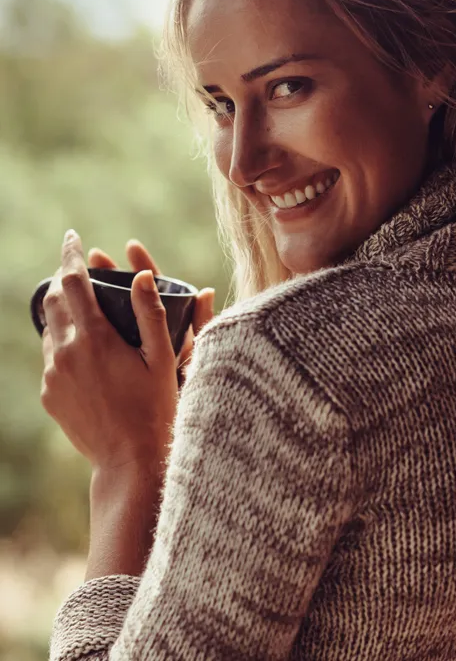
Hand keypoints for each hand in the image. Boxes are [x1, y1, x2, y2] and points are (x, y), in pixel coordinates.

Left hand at [40, 230, 213, 472]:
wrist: (129, 461)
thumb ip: (151, 312)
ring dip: (64, 312)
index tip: (73, 236)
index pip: (73, 281)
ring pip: (50, 328)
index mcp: (94, 337)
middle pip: (54, 299)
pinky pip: (52, 357)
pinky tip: (87, 352)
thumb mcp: (162, 357)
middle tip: (80, 269)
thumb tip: (142, 275)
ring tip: (87, 311)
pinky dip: (64, 343)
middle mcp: (66, 352)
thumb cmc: (155, 407)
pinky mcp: (50, 394)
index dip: (71, 254)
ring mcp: (54, 375)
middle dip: (64, 278)